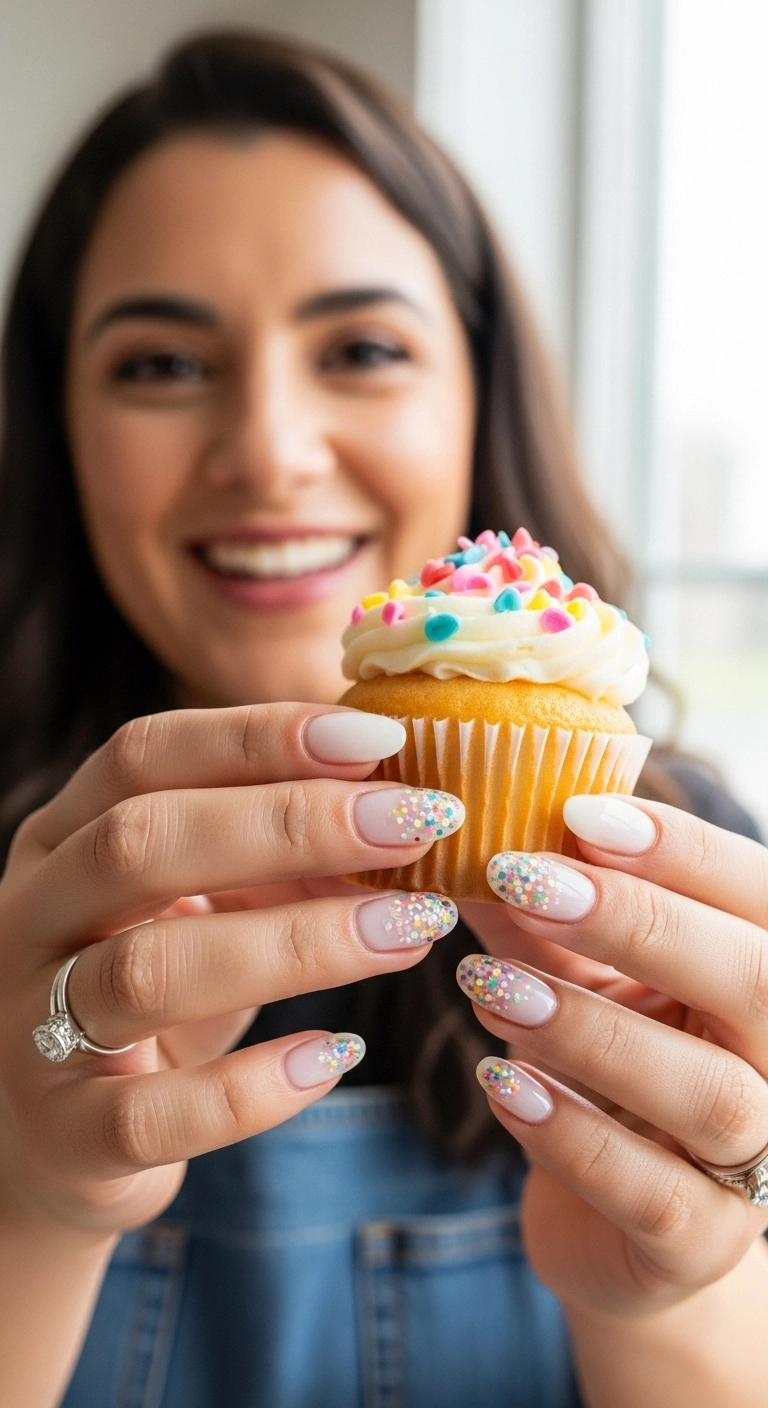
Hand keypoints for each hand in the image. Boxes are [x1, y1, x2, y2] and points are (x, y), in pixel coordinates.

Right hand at [0, 705, 460, 1239]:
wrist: (53, 1145)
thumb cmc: (151, 996)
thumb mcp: (201, 906)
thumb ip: (274, 853)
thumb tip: (401, 807)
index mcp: (62, 837)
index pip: (143, 756)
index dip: (258, 736)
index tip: (380, 740)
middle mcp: (31, 917)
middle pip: (140, 842)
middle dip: (291, 823)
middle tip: (415, 824)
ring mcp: (31, 1027)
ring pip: (147, 970)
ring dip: (296, 943)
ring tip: (411, 929)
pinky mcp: (64, 1136)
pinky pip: (149, 1113)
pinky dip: (252, 1087)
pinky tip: (335, 1054)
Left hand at [458, 796, 767, 1316]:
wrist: (621, 1223)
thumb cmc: (609, 1070)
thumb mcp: (578, 976)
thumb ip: (538, 910)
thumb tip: (462, 826)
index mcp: (764, 977)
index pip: (761, 895)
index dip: (682, 849)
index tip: (580, 812)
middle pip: (756, 981)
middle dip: (638, 921)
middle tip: (524, 879)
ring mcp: (759, 1163)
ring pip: (708, 1093)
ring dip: (591, 1029)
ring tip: (487, 986)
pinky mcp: (702, 1244)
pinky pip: (653, 1192)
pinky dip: (569, 1134)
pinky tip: (498, 1082)